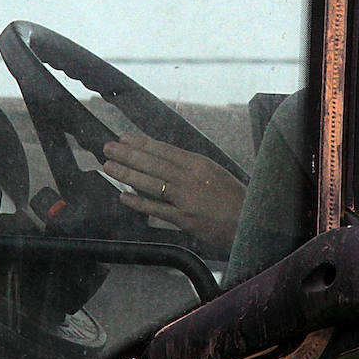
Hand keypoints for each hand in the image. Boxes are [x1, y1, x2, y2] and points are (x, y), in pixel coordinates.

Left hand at [101, 132, 245, 255]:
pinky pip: (156, 208)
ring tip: (109, 166)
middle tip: (108, 147)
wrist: (249, 221)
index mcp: (199, 164)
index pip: (164, 150)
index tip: (124, 137)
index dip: (142, 143)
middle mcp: (191, 178)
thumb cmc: (234, 198)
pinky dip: (138, 202)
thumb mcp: (214, 173)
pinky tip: (123, 196)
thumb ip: (190, 167)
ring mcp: (186, 198)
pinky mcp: (184, 219)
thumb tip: (163, 161)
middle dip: (128, 154)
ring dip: (127, 174)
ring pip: (150, 182)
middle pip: (153, 163)